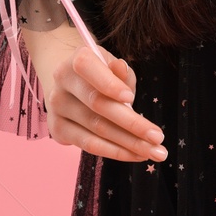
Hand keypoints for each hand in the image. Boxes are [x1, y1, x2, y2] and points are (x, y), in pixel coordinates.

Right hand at [42, 39, 167, 162]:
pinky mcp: (58, 130)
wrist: (70, 83)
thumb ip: (120, 72)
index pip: (87, 68)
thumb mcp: (112, 66)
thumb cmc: (100, 73)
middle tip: (158, 137)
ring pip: (96, 130)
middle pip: (98, 105)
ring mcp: (57, 108)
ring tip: (155, 152)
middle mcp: (62, 83)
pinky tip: (137, 154)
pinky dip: (116, 152)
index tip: (131, 97)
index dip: (108, 84)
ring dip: (129, 144)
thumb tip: (121, 68)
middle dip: (132, 124)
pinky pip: (90, 145)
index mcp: (75, 61)